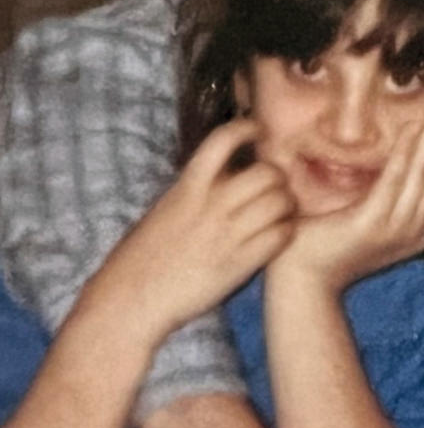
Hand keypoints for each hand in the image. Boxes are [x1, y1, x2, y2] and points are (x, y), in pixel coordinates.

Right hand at [90, 119, 294, 339]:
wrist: (131, 299)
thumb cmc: (144, 256)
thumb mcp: (167, 208)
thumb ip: (196, 189)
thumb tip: (224, 173)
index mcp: (188, 186)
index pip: (223, 139)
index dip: (247, 128)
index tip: (259, 130)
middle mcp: (210, 205)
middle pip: (266, 172)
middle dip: (278, 177)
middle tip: (276, 187)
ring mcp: (227, 234)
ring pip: (280, 202)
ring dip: (287, 205)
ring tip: (282, 212)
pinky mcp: (239, 263)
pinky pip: (280, 236)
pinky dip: (286, 232)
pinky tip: (278, 236)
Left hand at [279, 63, 423, 293]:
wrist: (301, 282)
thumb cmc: (327, 244)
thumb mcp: (366, 215)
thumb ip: (386, 192)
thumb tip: (397, 157)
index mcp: (417, 227)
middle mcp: (415, 230)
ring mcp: (396, 230)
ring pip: (423, 174)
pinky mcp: (372, 226)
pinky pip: (393, 182)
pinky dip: (406, 154)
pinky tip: (412, 129)